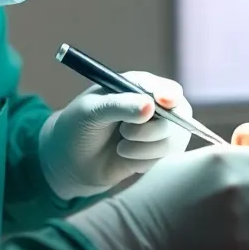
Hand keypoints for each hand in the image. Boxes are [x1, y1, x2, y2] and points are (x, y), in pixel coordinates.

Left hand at [38, 71, 193, 199]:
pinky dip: (143, 161)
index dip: (170, 97)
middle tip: (125, 133)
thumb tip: (150, 106)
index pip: (168, 90)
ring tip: (120, 147)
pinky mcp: (157, 153)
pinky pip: (164, 159)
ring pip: (173, 140)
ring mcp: (158, 131)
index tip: (163, 103)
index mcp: (139, 87)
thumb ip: (119, 106)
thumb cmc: (77, 127)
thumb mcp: (90, 111)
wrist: (70, 162)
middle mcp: (154, 107)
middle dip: (151, 129)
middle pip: (179, 116)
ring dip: (144, 148)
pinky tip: (125, 157)